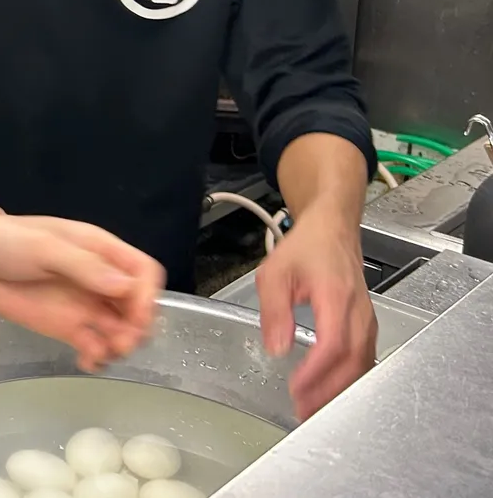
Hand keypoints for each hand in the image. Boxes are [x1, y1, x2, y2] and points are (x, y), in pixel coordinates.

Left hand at [0, 215, 165, 371]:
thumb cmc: (2, 240)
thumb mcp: (44, 246)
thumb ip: (83, 266)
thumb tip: (124, 286)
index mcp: (97, 249)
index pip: (141, 272)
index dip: (146, 295)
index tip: (136, 317)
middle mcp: (96, 278)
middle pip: (137, 304)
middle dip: (138, 325)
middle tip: (122, 342)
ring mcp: (82, 305)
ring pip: (120, 329)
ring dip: (122, 344)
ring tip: (104, 352)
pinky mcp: (64, 327)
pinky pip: (93, 346)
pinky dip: (98, 357)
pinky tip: (88, 361)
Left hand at [255, 213, 376, 419]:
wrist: (333, 228)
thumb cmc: (307, 246)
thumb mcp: (275, 272)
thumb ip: (274, 310)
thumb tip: (276, 347)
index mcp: (336, 296)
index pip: (332, 344)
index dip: (316, 372)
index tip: (297, 389)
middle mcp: (359, 312)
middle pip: (353, 362)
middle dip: (329, 391)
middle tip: (304, 411)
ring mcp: (367, 319)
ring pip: (362, 364)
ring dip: (340, 390)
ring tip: (315, 409)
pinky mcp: (367, 324)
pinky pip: (363, 357)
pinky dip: (349, 378)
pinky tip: (332, 390)